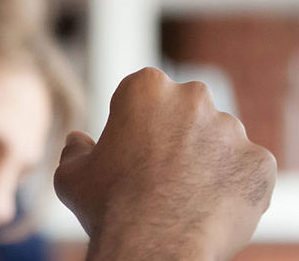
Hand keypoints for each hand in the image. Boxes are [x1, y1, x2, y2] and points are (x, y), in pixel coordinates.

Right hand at [54, 67, 276, 260]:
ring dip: (207, 158)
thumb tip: (78, 141)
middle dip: (177, 132)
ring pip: (219, 139)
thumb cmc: (107, 207)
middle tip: (160, 171)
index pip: (145, 93)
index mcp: (145, 87)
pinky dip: (233, 185)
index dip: (136, 121)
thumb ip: (75, 149)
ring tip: (185, 195)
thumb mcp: (72, 174)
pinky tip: (209, 206)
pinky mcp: (260, 163)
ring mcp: (231, 130)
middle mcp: (193, 98)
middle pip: (187, 109)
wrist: (154, 247)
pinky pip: (247, 169)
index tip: (132, 148)